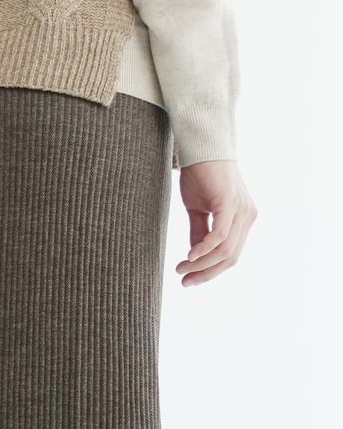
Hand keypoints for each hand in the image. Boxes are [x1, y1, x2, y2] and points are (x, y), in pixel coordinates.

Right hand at [175, 159, 256, 286]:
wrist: (201, 146)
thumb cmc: (200, 175)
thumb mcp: (198, 210)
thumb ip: (200, 233)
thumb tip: (195, 257)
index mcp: (243, 219)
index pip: (230, 255)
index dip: (210, 271)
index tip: (188, 280)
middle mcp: (248, 216)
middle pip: (230, 257)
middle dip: (206, 273)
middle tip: (184, 281)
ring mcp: (242, 210)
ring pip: (224, 250)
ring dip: (201, 264)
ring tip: (181, 269)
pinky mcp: (230, 203)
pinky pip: (219, 235)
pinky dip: (204, 249)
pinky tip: (189, 257)